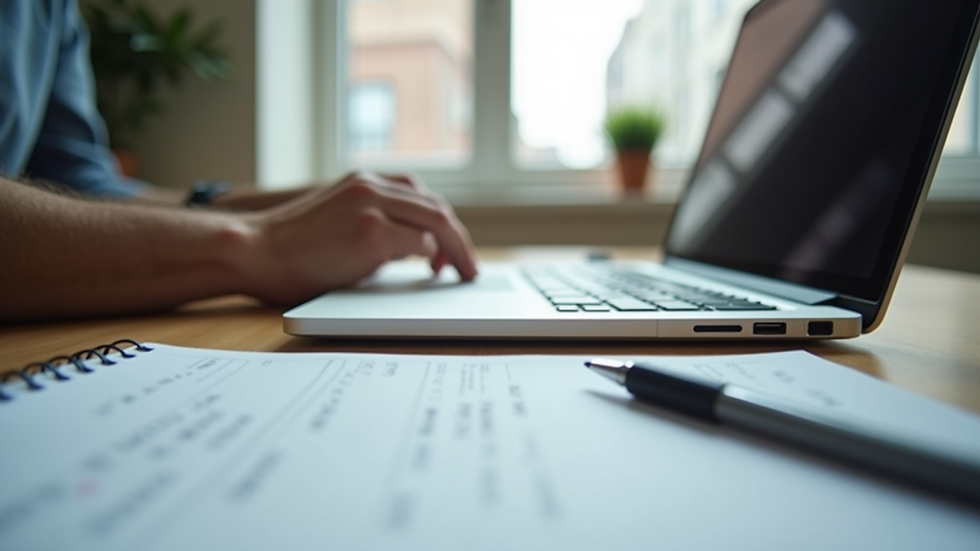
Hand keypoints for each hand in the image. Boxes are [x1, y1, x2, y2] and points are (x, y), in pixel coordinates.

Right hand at [236, 172, 478, 304]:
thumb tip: (413, 248)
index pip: (419, 194)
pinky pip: (420, 246)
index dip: (442, 221)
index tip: (448, 247)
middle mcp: (370, 188)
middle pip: (436, 208)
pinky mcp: (371, 233)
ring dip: (455, 250)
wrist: (254, 251)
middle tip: (468, 267)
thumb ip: (372, 223)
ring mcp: (371, 207)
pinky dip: (428, 260)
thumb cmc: (289, 248)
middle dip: (459, 239)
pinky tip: (426, 274)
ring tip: (460, 273)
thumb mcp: (336, 221)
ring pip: (436, 222)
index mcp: (363, 182)